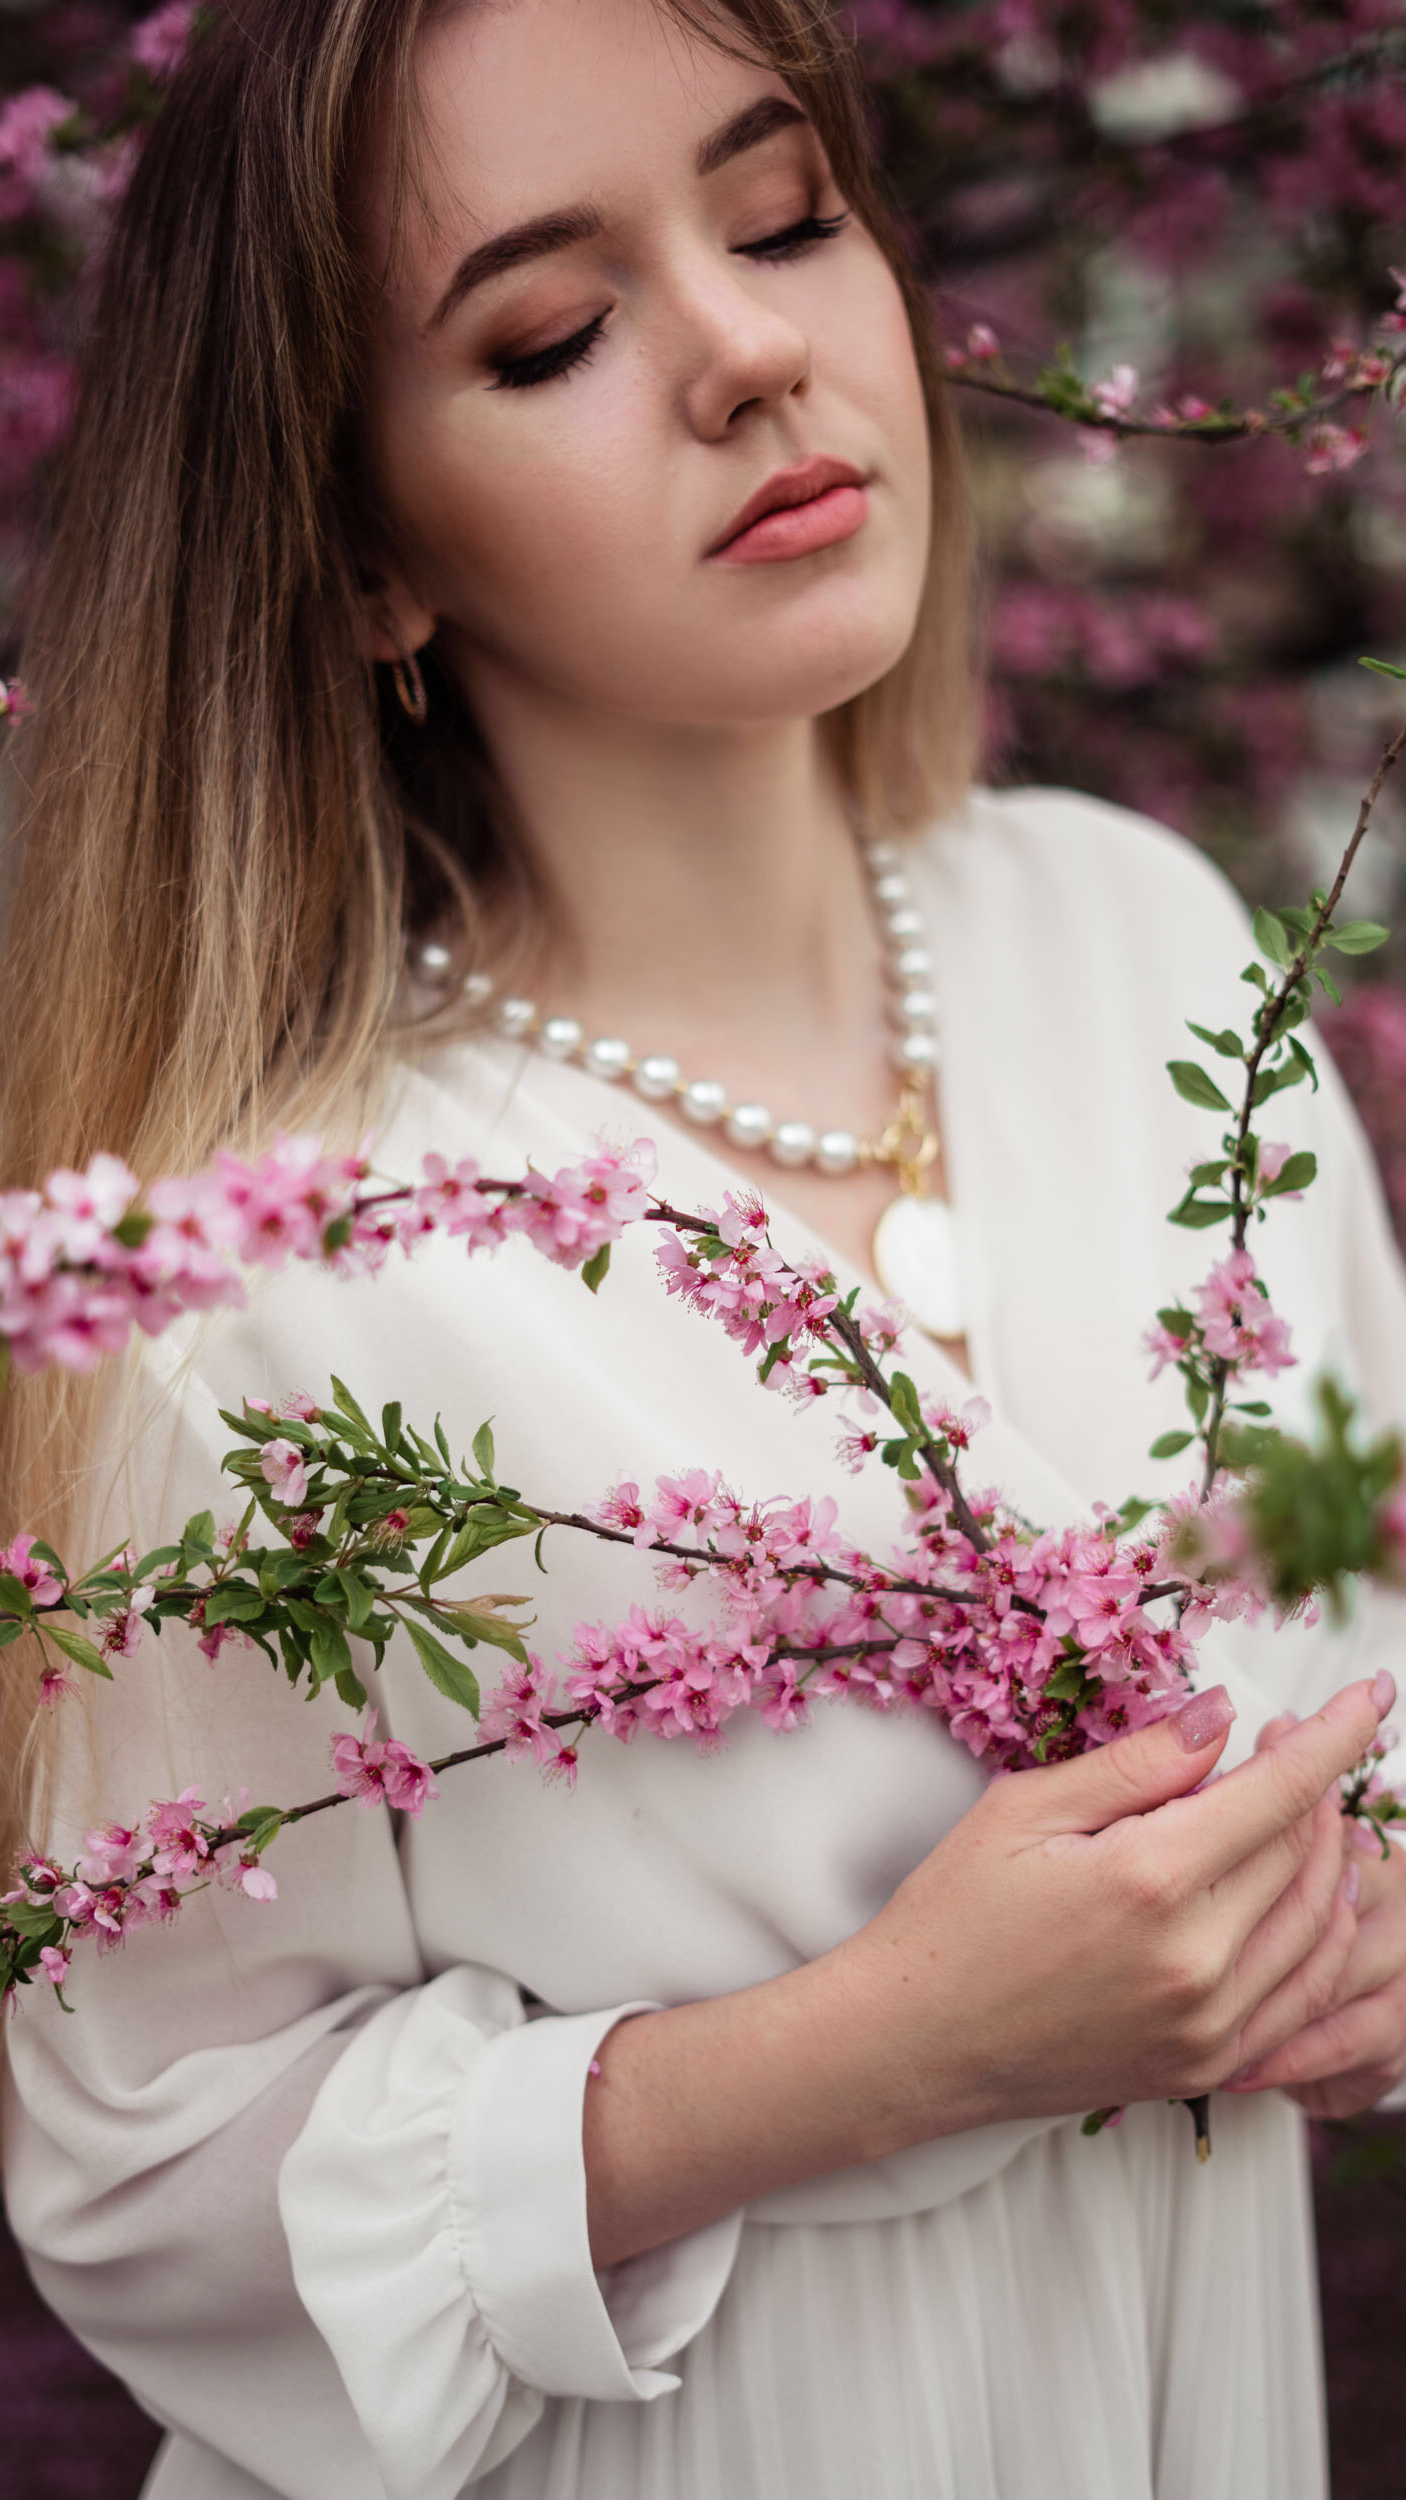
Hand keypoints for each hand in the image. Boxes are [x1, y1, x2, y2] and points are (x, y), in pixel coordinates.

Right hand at [840, 1673, 1392, 2145]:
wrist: (912, 2042)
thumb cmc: (953, 1917)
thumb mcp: (1025, 1809)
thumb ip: (1136, 1763)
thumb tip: (1220, 1716)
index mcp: (1150, 1880)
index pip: (1280, 1792)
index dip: (1334, 1735)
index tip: (1369, 1694)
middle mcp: (1197, 1960)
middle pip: (1307, 1852)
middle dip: (1319, 1784)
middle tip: (1286, 1740)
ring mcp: (1208, 2025)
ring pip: (1320, 1924)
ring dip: (1332, 1857)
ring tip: (1307, 1811)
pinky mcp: (1206, 2067)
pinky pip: (1305, 1999)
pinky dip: (1325, 1938)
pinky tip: (1311, 1898)